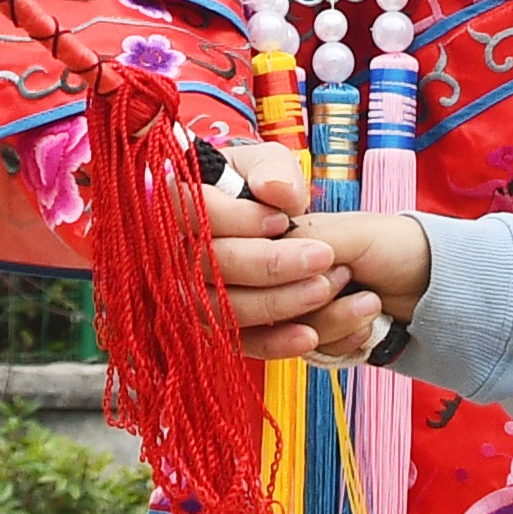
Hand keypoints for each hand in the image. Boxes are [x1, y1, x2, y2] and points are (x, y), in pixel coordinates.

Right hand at [203, 143, 389, 364]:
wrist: (324, 249)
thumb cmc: (283, 198)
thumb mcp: (282, 170)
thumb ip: (275, 173)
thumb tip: (272, 190)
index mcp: (191, 198)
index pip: (193, 209)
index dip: (236, 219)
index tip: (281, 220)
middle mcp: (184, 248)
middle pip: (209, 265)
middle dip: (268, 264)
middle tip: (322, 256)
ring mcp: (200, 293)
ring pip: (224, 310)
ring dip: (278, 303)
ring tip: (328, 288)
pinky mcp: (225, 327)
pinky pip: (241, 343)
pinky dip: (277, 342)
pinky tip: (310, 336)